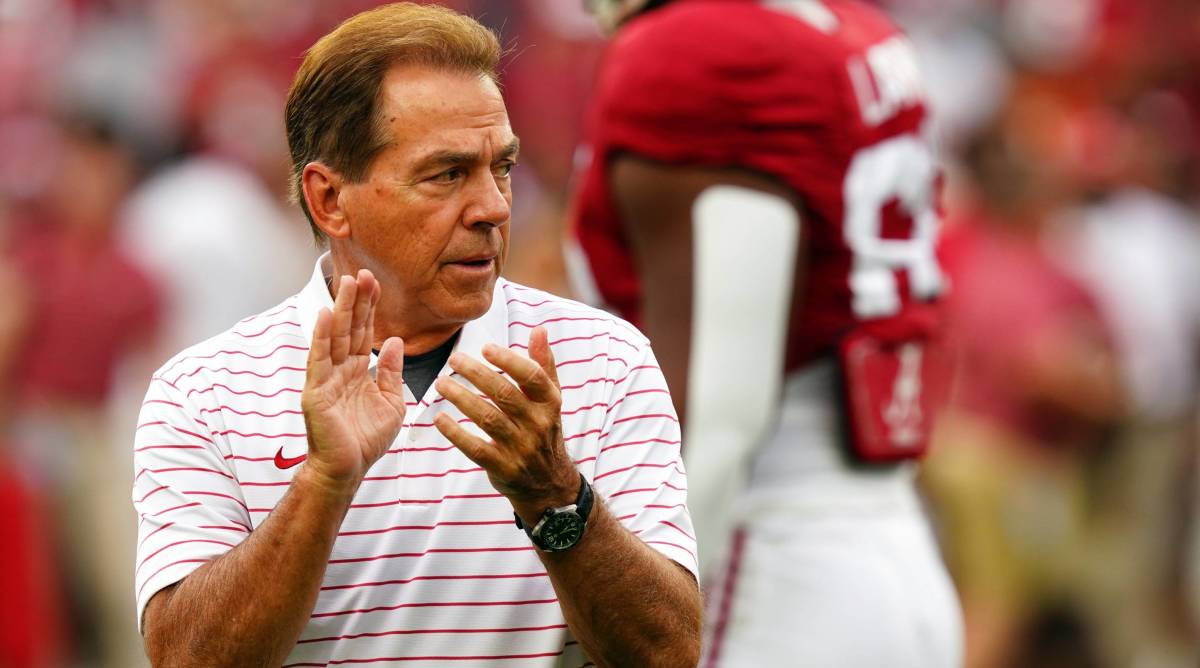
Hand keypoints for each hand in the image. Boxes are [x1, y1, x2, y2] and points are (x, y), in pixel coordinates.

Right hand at [301, 270, 405, 489]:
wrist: (347, 469)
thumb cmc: (366, 439)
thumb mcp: (391, 402)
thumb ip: (391, 372)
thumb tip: (394, 342)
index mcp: (357, 371)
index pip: (365, 332)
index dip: (371, 308)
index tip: (376, 282)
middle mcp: (340, 370)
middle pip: (350, 328)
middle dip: (358, 301)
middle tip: (365, 272)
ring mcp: (326, 379)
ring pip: (335, 337)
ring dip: (341, 309)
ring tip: (348, 283)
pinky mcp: (315, 391)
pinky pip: (319, 360)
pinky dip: (322, 337)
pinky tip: (326, 315)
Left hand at [434, 327, 577, 519]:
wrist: (549, 483)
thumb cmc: (544, 430)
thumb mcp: (551, 399)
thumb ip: (544, 365)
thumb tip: (539, 330)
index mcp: (550, 403)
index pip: (531, 376)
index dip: (508, 360)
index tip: (485, 348)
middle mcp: (538, 424)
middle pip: (504, 394)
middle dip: (476, 374)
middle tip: (453, 360)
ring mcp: (521, 448)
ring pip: (488, 418)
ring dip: (462, 398)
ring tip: (441, 383)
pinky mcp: (504, 468)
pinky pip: (476, 448)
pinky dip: (456, 433)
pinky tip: (439, 419)